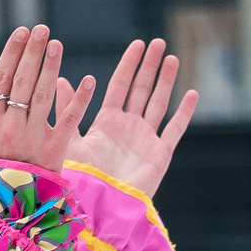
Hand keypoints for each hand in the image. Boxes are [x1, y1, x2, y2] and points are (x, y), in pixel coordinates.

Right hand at [0, 25, 82, 169]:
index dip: (12, 53)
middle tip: (42, 29)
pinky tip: (88, 80)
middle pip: (23, 81)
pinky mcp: (55, 151)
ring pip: (44, 96)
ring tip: (57, 45)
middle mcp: (11, 126)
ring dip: (52, 68)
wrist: (4, 212)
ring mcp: (33, 138)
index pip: (1, 79)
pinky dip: (79, 100)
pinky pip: (69, 121)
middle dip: (33, 53)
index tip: (22, 32)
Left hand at [69, 39, 198, 194]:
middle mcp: (129, 127)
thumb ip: (68, 110)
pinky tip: (192, 93)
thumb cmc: (83, 180)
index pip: (121, 85)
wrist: (101, 208)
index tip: (138, 45)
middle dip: (150, 66)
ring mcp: (146, 140)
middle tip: (158, 42)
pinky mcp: (160, 154)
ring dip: (166, 81)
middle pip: (142, 89)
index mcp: (108, 122)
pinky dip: (184, 112)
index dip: (129, 64)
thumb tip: (58, 78)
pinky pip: (175, 129)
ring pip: (159, 103)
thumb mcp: (70, 141)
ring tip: (173, 58)